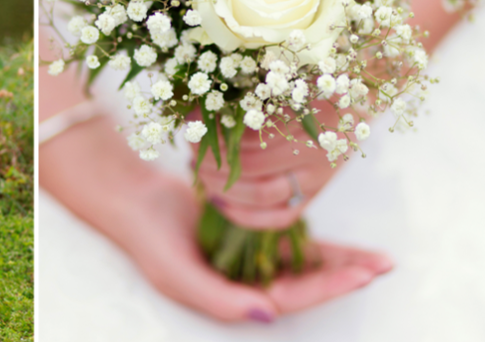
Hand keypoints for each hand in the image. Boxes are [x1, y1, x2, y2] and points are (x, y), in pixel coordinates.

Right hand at [41, 114, 391, 322]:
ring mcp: (247, 254)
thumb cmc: (149, 241)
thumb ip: (221, 300)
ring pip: (301, 259)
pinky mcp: (246, 228)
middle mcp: (245, 280)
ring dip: (337, 259)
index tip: (359, 276)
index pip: (288, 298)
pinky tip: (337, 236)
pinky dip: (312, 236)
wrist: (131, 198)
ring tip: (375, 258)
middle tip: (382, 266)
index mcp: (232, 298)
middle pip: (304, 281)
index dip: (325, 288)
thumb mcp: (177, 276)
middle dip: (344, 275)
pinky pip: (286, 234)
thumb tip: (267, 315)